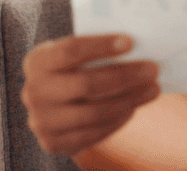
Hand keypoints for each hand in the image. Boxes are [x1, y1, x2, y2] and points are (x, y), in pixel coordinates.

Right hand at [22, 33, 161, 156]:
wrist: (52, 106)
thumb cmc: (71, 71)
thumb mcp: (73, 56)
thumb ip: (96, 51)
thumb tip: (139, 46)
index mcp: (37, 62)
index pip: (70, 50)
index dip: (101, 46)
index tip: (131, 42)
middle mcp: (34, 92)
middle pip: (86, 84)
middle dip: (125, 76)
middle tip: (152, 69)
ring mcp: (42, 121)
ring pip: (94, 112)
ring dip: (129, 100)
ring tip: (152, 89)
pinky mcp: (54, 142)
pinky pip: (94, 133)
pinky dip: (118, 119)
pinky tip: (133, 107)